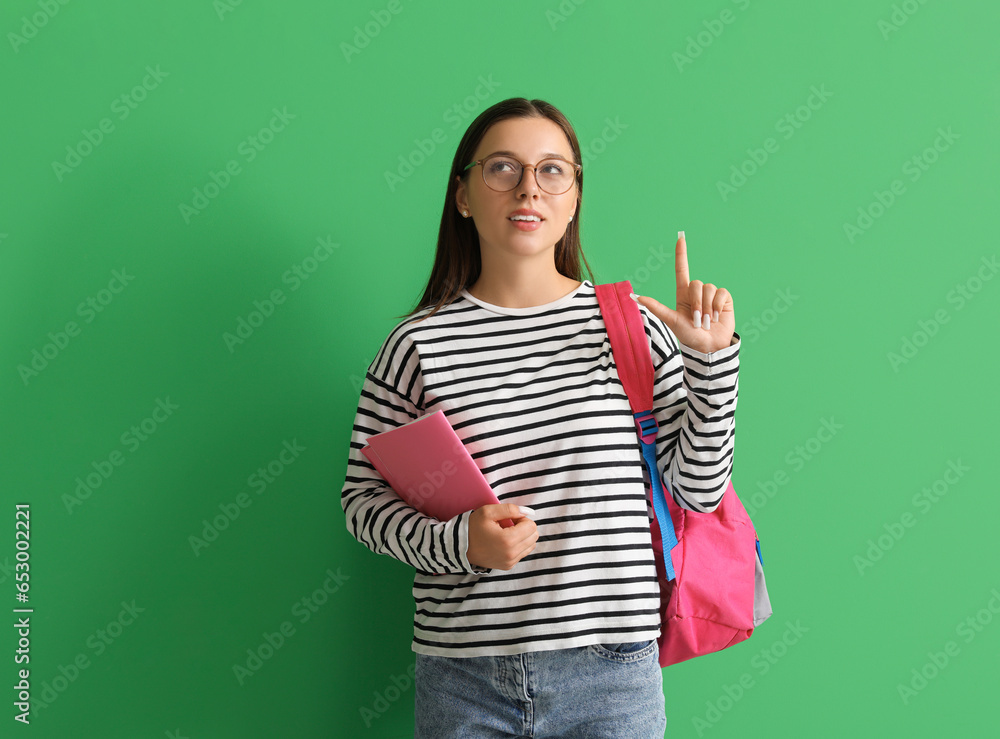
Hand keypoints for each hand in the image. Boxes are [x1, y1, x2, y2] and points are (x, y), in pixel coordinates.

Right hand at [466, 504, 537, 570]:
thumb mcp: (488, 512)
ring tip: (507, 533)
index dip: (521, 518)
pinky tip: (505, 541)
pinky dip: (518, 545)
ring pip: (531, 545)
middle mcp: (511, 554)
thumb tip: (529, 512)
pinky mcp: (508, 566)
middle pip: (534, 536)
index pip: (531, 526)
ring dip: (522, 536)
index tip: (509, 518)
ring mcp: (510, 562)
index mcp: (508, 540)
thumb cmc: (473, 527)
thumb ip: (511, 509)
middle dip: (524, 527)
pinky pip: (523, 552)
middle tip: (509, 525)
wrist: (460, 547)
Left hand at [633, 232, 735, 353]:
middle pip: (696, 283)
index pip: (681, 269)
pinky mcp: (723, 299)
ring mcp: (711, 295)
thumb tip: (634, 297)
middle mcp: (697, 293)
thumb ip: (655, 307)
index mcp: (683, 294)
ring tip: (706, 321)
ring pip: (708, 288)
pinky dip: (717, 305)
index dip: (681, 254)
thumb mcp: (671, 320)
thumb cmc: (688, 336)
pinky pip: (721, 292)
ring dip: (706, 308)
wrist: (709, 347)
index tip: (680, 237)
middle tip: (697, 321)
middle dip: (696, 304)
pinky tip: (717, 316)